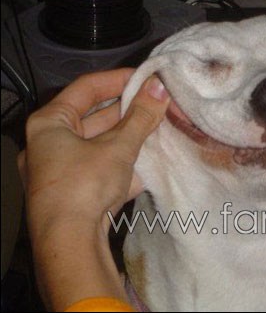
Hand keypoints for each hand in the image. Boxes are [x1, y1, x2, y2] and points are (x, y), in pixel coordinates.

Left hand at [18, 68, 169, 309]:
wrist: (70, 245)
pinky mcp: (71, 193)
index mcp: (49, 123)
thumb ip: (141, 117)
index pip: (87, 88)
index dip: (119, 79)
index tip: (147, 78)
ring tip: (158, 130)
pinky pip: (99, 168)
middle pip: (94, 118)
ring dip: (129, 138)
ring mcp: (58, 171)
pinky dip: (122, 163)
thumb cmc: (85, 185)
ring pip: (99, 145)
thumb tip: (160, 87)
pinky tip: (146, 164)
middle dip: (128, 112)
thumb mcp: (119, 147)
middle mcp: (48, 144)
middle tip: (158, 104)